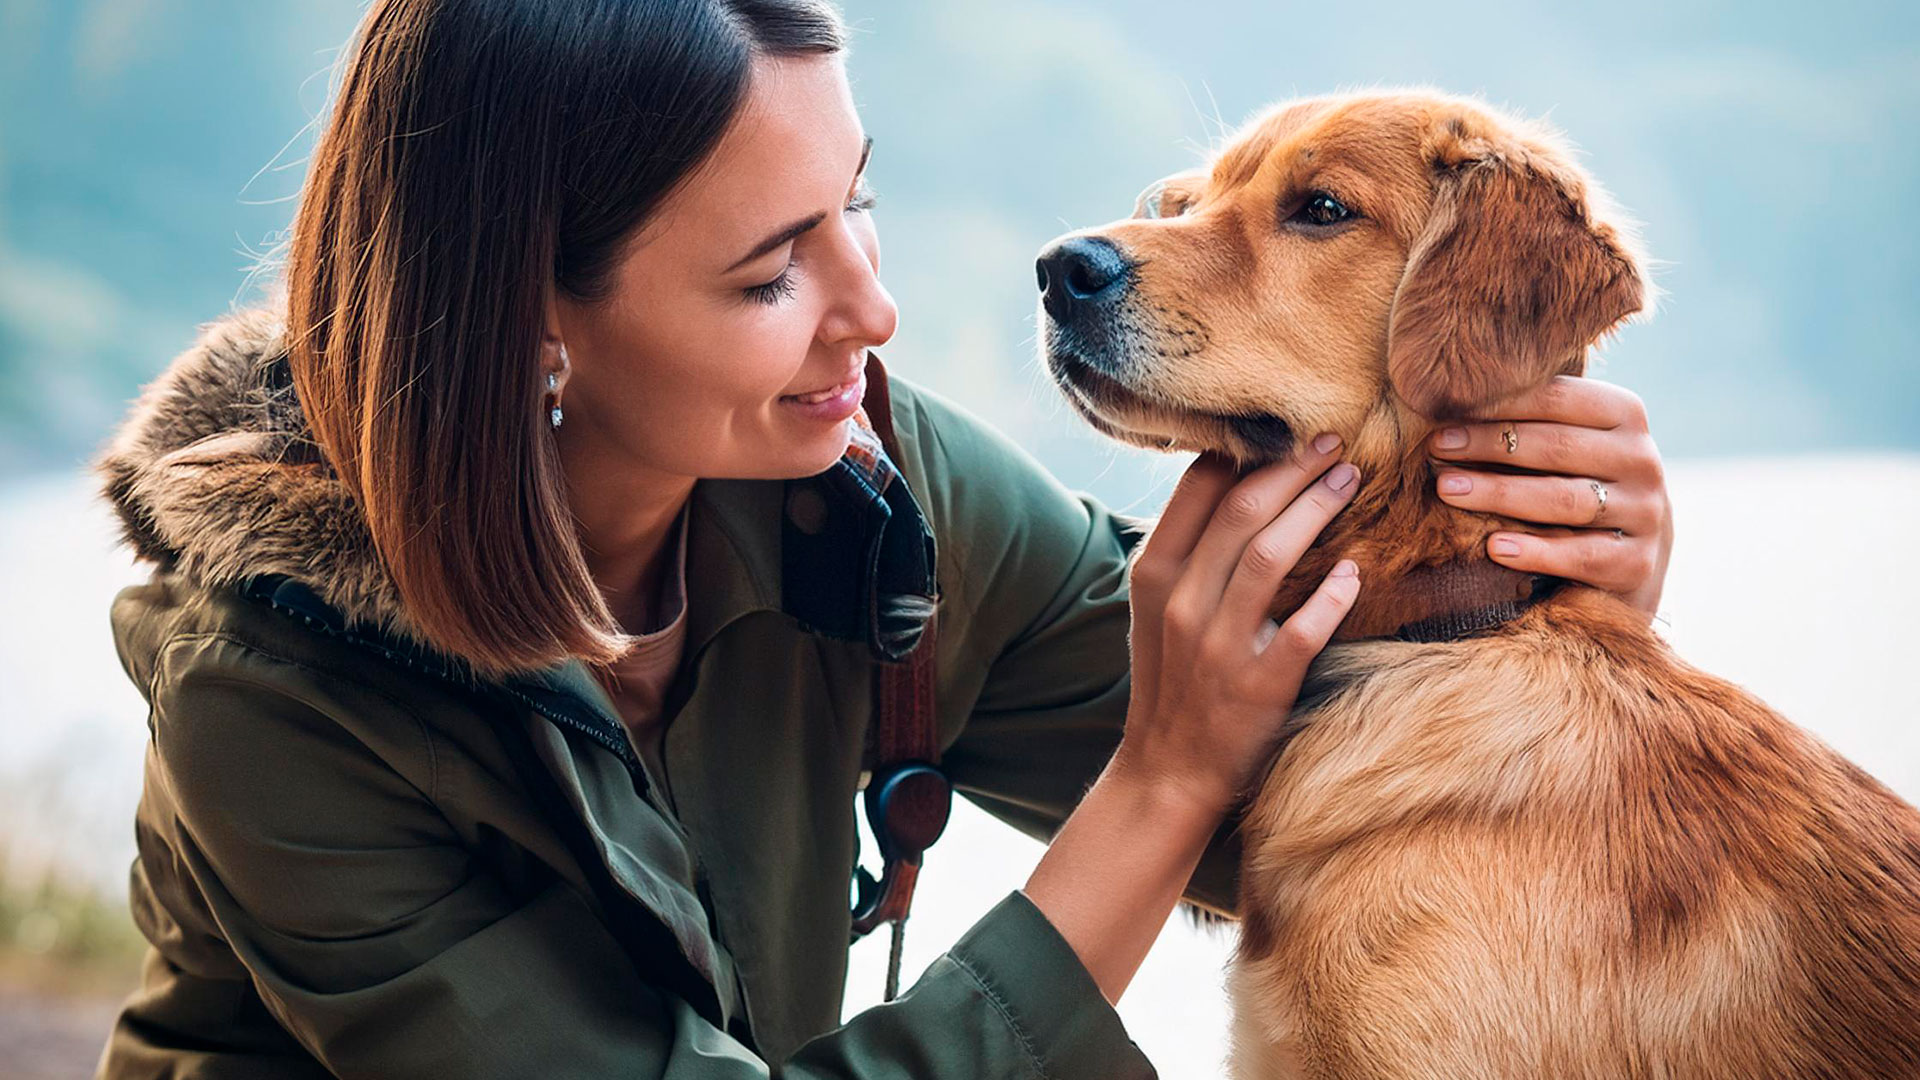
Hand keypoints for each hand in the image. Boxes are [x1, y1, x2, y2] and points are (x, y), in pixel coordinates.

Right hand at [1115, 438, 1362, 818]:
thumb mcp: (1157, 605)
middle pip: (1243, 511)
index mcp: (1155, 573)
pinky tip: (1354, 572)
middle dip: (1294, 468)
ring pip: (1271, 556)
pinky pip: (1304, 629)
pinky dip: (1333, 596)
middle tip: (1334, 442)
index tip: (1284, 426)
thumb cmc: (1172, 676)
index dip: (1246, 448)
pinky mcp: (1259, 684)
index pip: (1198, 489)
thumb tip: (1234, 473)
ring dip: (1316, 509)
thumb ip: (1188, 547)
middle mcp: (1183, 602)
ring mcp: (1219, 644)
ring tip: (1350, 480)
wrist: (1169, 768)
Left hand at [1426, 376, 1672, 617]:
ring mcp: (1645, 513)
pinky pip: (1580, 555)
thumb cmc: (1576, 483)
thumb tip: (1447, 399)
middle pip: (1559, 446)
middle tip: (1436, 449)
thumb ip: (1527, 421)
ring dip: (1501, 493)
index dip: (1500, 403)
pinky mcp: (1636, 563)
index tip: (1442, 414)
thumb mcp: (1564, 446)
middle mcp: (1642, 460)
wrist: (1631, 556)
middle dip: (1491, 445)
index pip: (1559, 398)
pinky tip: (1494, 547)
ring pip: (1565, 499)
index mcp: (1626, 415)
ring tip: (1448, 489)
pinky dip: (1536, 551)